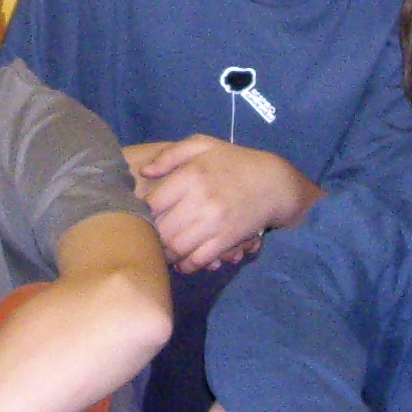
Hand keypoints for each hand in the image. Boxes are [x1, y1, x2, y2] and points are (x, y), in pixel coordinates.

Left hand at [127, 137, 312, 270]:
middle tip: (146, 238)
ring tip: (161, 251)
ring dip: (165, 254)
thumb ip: (170, 154)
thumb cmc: (233, 161)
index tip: (137, 215)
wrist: (274, 182)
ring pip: (177, 248)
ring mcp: (215, 222)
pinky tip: (182, 262)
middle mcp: (201, 199)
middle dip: (150, 237)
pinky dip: (186, 265)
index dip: (139, 212)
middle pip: (161, 229)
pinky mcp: (227, 239)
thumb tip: (144, 171)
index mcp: (191, 175)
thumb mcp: (203, 145)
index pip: (152, 202)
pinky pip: (199, 259)